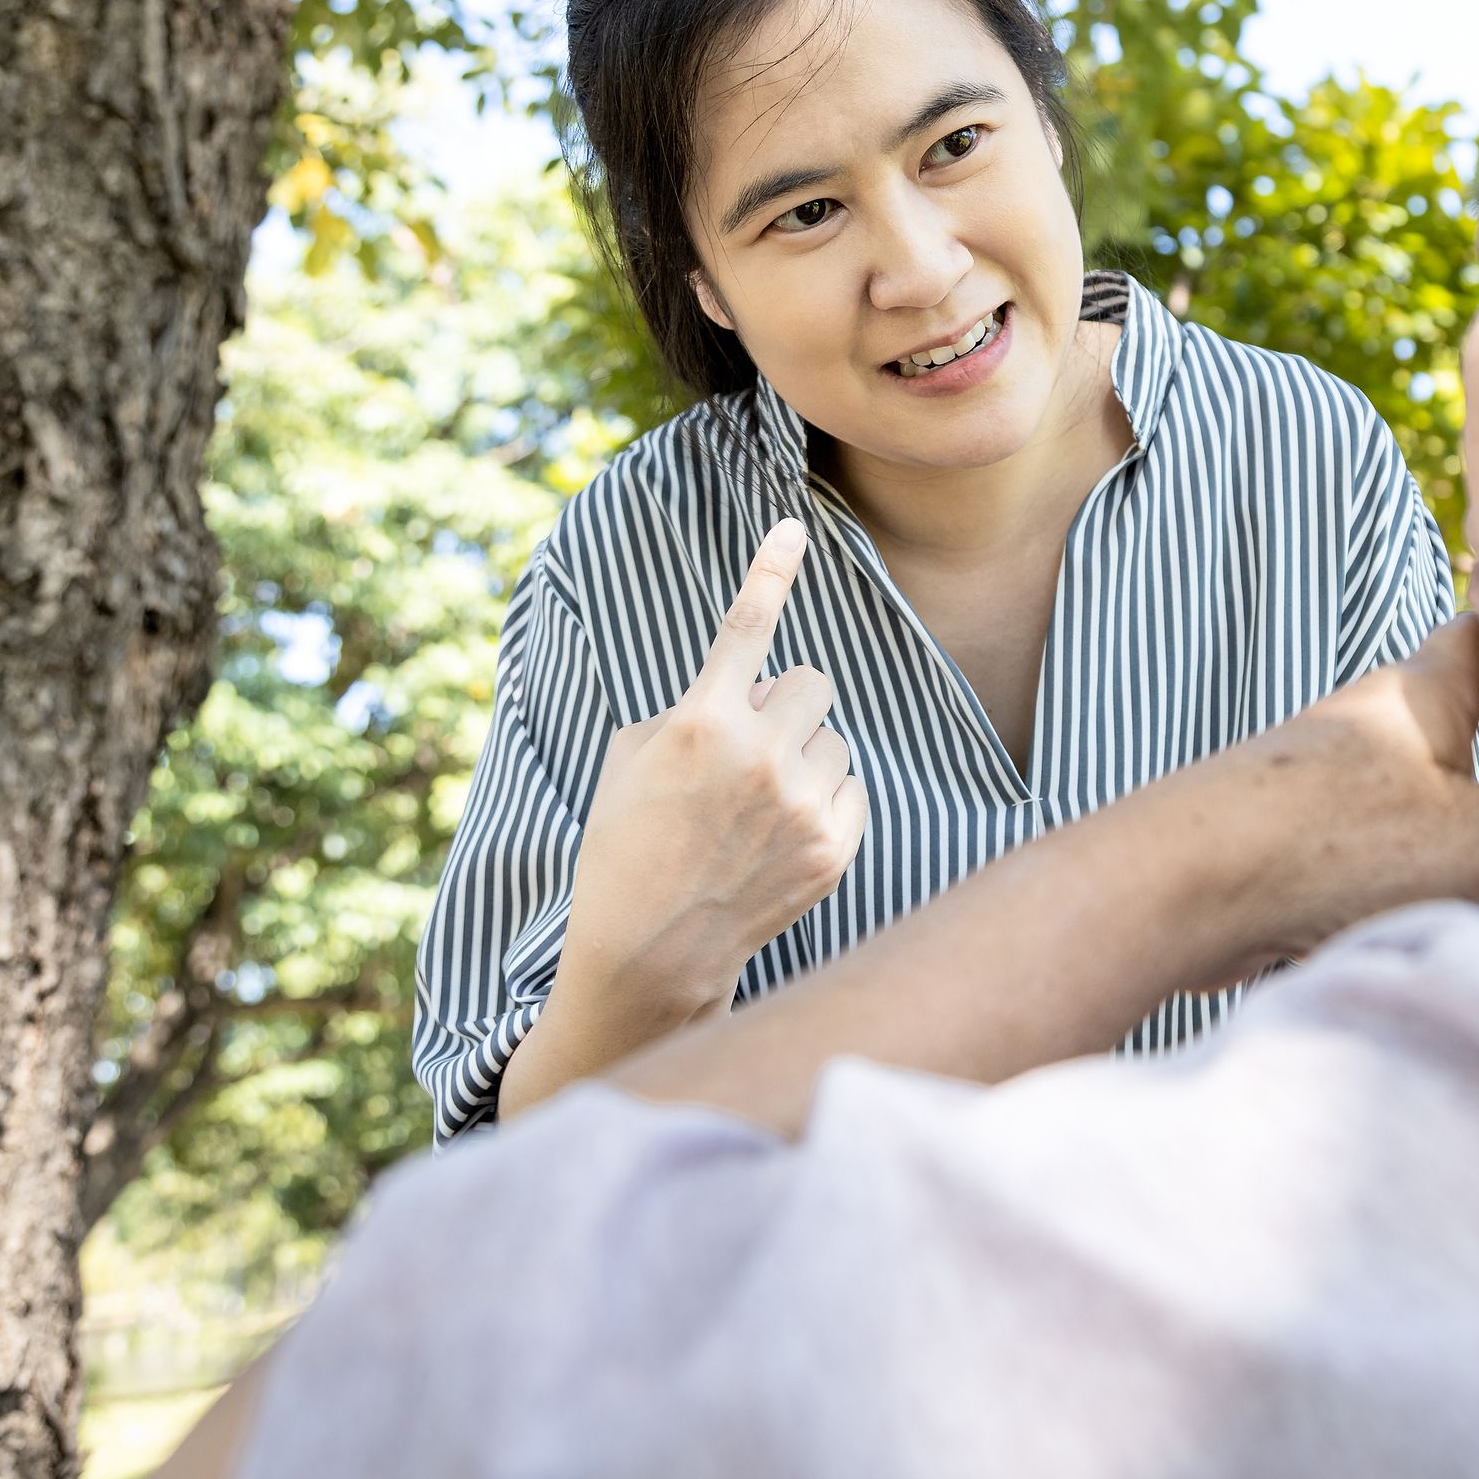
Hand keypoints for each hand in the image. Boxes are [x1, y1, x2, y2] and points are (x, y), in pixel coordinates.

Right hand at [557, 518, 867, 1016]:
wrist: (649, 951)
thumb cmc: (628, 842)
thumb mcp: (631, 757)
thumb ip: (694, 706)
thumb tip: (756, 690)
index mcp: (699, 723)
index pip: (746, 627)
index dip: (770, 569)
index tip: (795, 527)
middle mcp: (757, 756)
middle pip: (813, 682)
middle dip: (786, 705)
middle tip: (751, 747)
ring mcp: (800, 805)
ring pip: (834, 738)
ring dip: (804, 757)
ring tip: (755, 808)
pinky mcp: (833, 849)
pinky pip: (851, 787)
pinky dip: (822, 801)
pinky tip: (779, 837)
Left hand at [1189, 616, 1478, 980]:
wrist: (1180, 889)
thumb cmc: (1333, 842)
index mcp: (1424, 691)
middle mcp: (1376, 727)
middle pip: (1473, 743)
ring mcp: (1332, 787)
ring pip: (1432, 821)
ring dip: (1466, 871)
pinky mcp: (1297, 848)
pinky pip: (1381, 870)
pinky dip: (1407, 903)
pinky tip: (1418, 942)